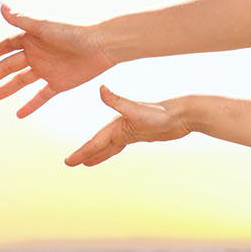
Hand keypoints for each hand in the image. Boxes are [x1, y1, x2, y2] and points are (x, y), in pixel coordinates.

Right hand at [0, 4, 116, 116]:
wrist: (101, 47)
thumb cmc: (74, 33)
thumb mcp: (44, 27)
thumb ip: (22, 19)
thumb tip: (1, 6)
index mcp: (32, 39)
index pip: (9, 45)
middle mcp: (37, 54)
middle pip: (9, 67)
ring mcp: (47, 70)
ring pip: (20, 83)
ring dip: (5, 91)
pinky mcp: (58, 84)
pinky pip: (40, 96)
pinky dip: (30, 105)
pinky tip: (19, 114)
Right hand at [66, 86, 191, 166]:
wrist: (183, 113)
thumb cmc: (162, 112)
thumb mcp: (137, 110)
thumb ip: (117, 101)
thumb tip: (100, 87)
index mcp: (117, 123)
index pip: (96, 141)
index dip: (82, 152)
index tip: (68, 162)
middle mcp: (121, 126)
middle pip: (98, 143)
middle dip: (84, 153)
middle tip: (69, 164)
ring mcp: (129, 130)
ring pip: (108, 145)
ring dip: (96, 153)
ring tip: (85, 163)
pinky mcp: (139, 134)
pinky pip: (119, 145)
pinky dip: (110, 151)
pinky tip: (106, 154)